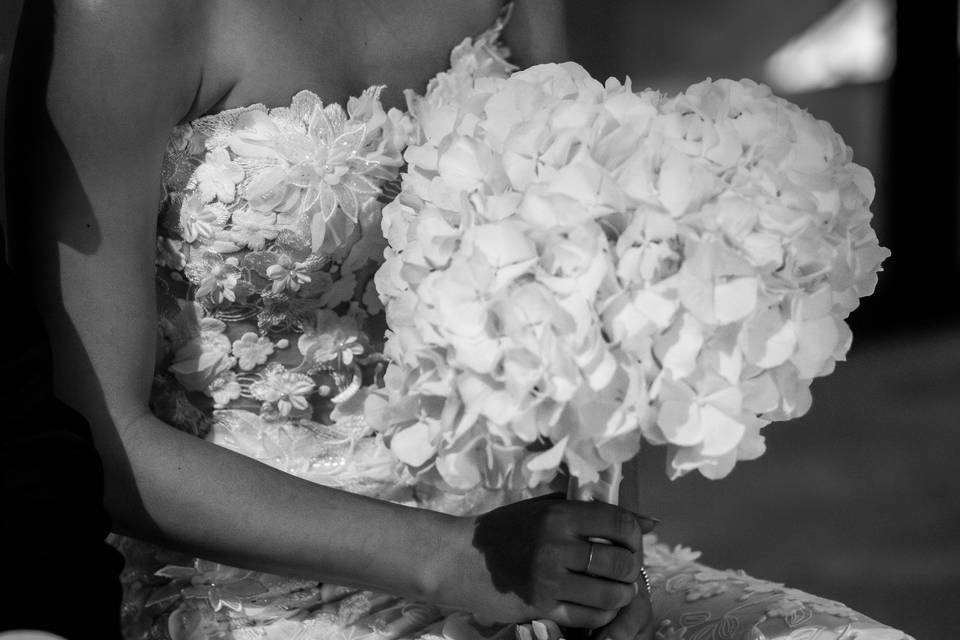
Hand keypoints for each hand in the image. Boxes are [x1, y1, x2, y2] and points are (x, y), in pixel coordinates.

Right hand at [437, 494, 656, 627]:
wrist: (459, 557)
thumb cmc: (506, 528)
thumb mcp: (545, 508)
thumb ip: (592, 509)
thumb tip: (649, 522)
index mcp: (559, 515)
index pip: (619, 522)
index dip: (635, 535)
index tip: (632, 542)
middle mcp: (556, 545)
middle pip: (620, 562)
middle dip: (631, 568)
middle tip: (625, 570)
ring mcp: (548, 579)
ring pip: (610, 594)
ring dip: (620, 595)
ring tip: (615, 589)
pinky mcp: (540, 606)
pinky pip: (589, 616)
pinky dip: (602, 614)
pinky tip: (596, 604)